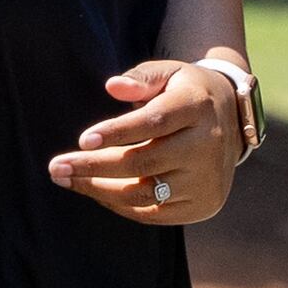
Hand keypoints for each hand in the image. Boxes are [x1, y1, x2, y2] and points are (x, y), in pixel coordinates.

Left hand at [50, 57, 240, 224]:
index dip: (118, 132)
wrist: (232, 122)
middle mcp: (207, 145)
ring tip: (67, 179)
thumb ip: (141, 78)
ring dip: (99, 189)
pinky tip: (95, 190)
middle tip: (56, 167)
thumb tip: (113, 86)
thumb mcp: (168, 74)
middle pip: (143, 163)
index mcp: (197, 107)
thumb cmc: (185, 95)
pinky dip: (120, 205)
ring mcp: (207, 179)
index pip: (154, 122)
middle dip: (94, 167)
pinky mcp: (203, 204)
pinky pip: (153, 213)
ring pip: (145, 193)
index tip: (82, 140)